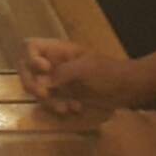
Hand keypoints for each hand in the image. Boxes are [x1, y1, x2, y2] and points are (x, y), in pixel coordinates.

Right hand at [19, 38, 141, 115]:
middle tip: (44, 95)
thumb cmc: (109, 73)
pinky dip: (59, 106)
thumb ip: (62, 74)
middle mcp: (54, 63)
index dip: (31, 58)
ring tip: (65, 108)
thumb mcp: (86, 69)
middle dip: (32, 84)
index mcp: (59, 50)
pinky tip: (76, 108)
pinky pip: (51, 101)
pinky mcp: (65, 95)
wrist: (129, 89)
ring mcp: (59, 80)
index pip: (31, 46)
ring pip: (38, 89)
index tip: (44, 70)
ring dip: (48, 100)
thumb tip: (39, 83)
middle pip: (27, 69)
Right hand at [98, 109, 155, 155]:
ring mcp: (146, 118)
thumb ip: (101, 152)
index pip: (105, 130)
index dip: (110, 140)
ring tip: (145, 142)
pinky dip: (155, 126)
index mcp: (106, 129)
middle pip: (121, 118)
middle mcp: (124, 117)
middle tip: (129, 145)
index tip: (114, 150)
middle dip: (124, 128)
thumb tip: (102, 144)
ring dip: (140, 125)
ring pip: (139, 116)